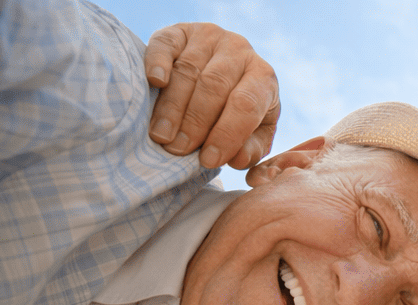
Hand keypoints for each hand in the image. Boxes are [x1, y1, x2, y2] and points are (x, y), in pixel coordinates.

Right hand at [144, 23, 280, 169]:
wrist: (219, 75)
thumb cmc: (238, 114)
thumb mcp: (254, 134)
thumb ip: (250, 149)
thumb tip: (236, 160)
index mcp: (263, 77)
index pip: (246, 105)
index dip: (227, 134)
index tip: (208, 161)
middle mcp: (240, 50)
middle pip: (214, 87)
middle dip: (195, 123)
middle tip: (177, 150)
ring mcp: (209, 36)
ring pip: (188, 71)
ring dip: (172, 107)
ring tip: (161, 136)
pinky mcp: (179, 30)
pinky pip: (165, 45)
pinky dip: (158, 62)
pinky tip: (155, 83)